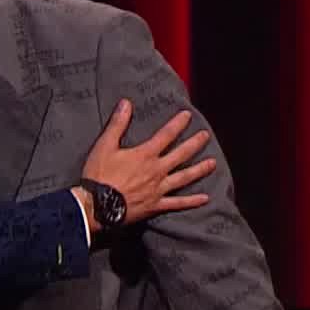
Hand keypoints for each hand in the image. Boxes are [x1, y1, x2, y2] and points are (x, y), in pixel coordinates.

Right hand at [79, 99, 215, 227]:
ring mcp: (158, 189)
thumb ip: (117, 124)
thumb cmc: (99, 176)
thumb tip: (126, 104)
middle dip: (195, 143)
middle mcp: (156, 170)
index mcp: (145, 155)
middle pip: (181, 154)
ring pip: (184, 177)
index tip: (187, 115)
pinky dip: (191, 201)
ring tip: (212, 164)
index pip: (166, 135)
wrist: (97, 206)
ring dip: (199, 169)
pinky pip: (177, 203)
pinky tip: (204, 199)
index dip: (178, 124)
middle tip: (206, 135)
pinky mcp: (156, 205)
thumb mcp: (105, 146)